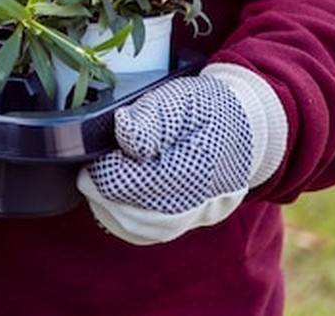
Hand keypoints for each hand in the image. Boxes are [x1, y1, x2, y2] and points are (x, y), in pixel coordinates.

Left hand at [77, 65, 285, 244]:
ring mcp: (193, 217)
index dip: (104, 170)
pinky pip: (145, 233)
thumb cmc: (206, 108)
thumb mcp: (180, 100)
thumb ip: (150, 119)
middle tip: (91, 168)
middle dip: (101, 191)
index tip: (95, 153)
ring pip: (135, 229)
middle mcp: (197, 202)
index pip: (130, 184)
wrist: (243, 128)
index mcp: (194, 169)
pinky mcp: (184, 222)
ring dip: (107, 208)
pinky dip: (121, 220)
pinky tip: (111, 199)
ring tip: (100, 180)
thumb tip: (124, 130)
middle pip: (130, 214)